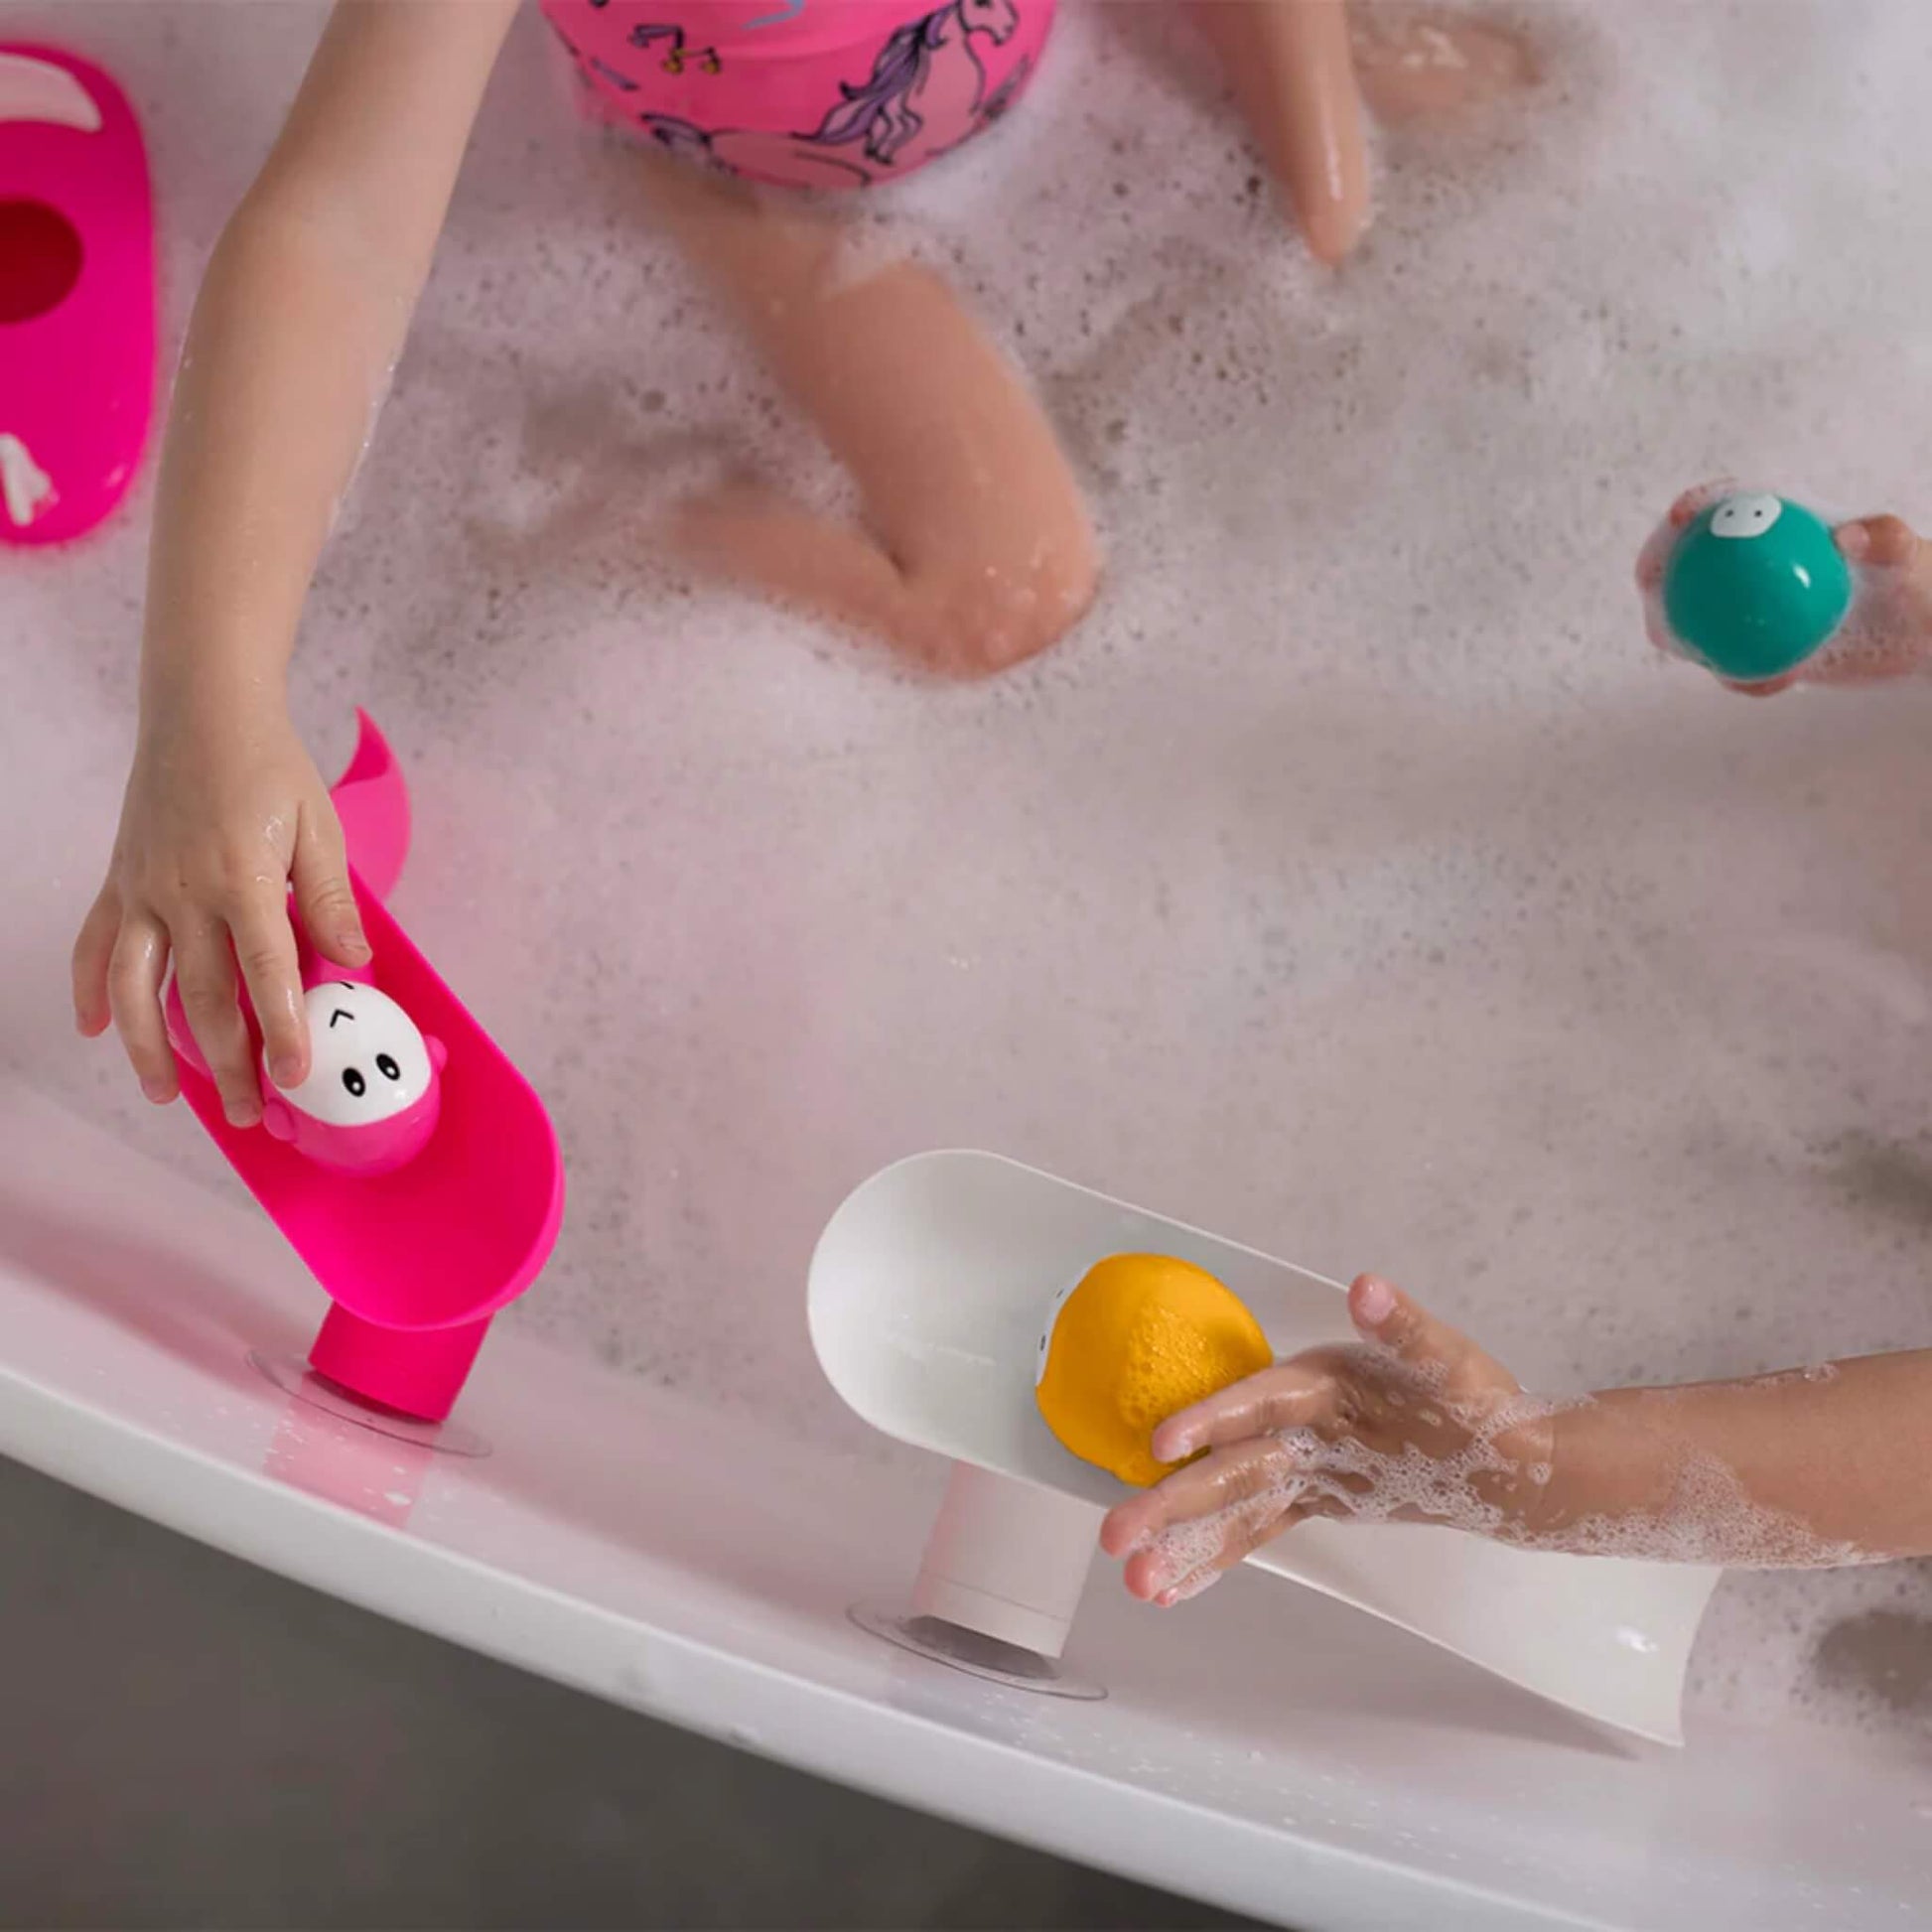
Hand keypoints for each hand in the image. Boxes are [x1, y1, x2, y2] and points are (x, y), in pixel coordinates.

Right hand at [72, 699, 367, 1126]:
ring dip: (149, 1047)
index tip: (295, 1078)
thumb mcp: (319, 828)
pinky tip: (93, 1028)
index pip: (267, 976)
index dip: (282, 1032)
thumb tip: (354, 963)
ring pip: (136, 985)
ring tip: (167, 1095)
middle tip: (249, 1112)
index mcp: (243, 881)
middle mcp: (184, 893)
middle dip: (228, 1063)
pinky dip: (89, 988)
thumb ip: (330, 901)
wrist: (204, 711)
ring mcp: (143, 890)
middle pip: (203, 998)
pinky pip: (96, 943)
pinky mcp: (120, 880)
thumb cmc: (270, 767)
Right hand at [1100, 1275, 1559, 1604]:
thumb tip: (1367, 1287)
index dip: (1209, 1421)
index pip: (1255, 1402)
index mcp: (1319, 1382)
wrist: (1502, 1457)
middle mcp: (1297, 1421)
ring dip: (1181, 1541)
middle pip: (1225, 1466)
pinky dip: (1216, 1559)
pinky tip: (1173, 1589)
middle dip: (1169, 1503)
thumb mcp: (1449, 1366)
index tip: (1161, 1444)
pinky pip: (1255, 1532)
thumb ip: (1405, 1329)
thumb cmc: (1475, 1401)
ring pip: (1229, 1506)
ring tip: (1134, 1583)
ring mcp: (1300, 1462)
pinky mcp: (1310, 1498)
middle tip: (1114, 1537)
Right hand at [1637, 482, 1931, 693]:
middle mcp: (1760, 572)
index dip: (1697, 506)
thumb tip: (1841, 537)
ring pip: (1699, 620)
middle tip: (1651, 581)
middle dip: (1658, 567)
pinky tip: (1755, 683)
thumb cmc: (1921, 584)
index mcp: (1783, 532)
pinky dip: (1739, 675)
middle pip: (1691, 563)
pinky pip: (1738, 666)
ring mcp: (1756, 613)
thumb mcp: (1912, 555)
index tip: (1682, 516)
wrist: (1924, 638)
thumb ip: (1883, 536)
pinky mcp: (1764, 653)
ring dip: (1679, 631)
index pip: (1731, 508)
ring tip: (1680, 642)